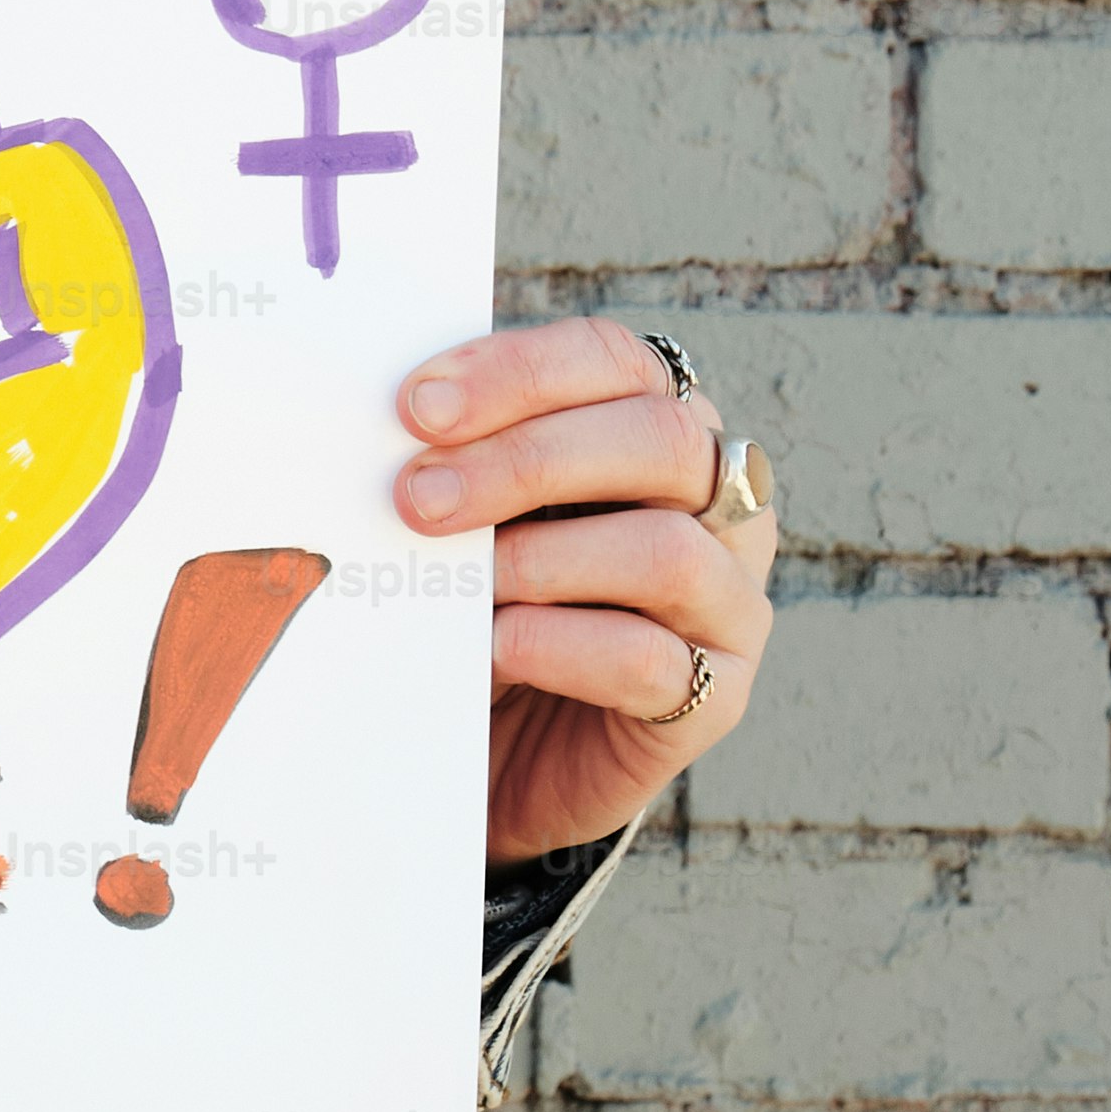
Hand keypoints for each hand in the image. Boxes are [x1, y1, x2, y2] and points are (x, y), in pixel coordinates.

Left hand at [399, 317, 775, 859]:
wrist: (499, 751)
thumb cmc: (478, 605)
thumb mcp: (465, 522)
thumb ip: (452, 463)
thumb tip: (381, 425)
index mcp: (656, 430)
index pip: (615, 361)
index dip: (519, 371)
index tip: (416, 405)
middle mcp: (717, 506)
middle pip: (659, 439)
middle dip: (526, 460)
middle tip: (416, 498)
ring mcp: (730, 603)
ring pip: (669, 551)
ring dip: (543, 560)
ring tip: (462, 585)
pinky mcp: (716, 696)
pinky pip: (655, 662)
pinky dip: (562, 649)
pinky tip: (497, 648)